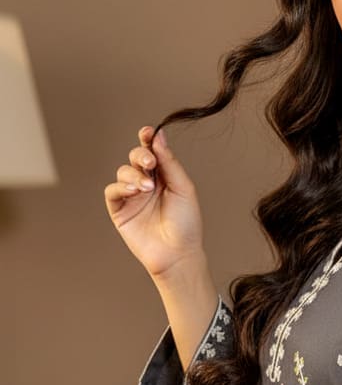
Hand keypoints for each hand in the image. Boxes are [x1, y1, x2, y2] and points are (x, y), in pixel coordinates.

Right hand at [104, 126, 206, 281]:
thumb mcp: (183, 188)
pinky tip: (134, 191)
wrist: (178, 253)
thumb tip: (158, 136)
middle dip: (140, 155)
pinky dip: (120, 187)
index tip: (147, 131)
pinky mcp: (120, 210)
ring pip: (123, 172)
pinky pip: (112, 191)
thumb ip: (169, 162)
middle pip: (135, 157)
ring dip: (133, 175)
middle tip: (149, 162)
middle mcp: (147, 183)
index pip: (153, 152)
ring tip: (146, 187)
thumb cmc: (186, 223)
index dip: (148, 139)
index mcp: (164, 176)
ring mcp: (132, 196)